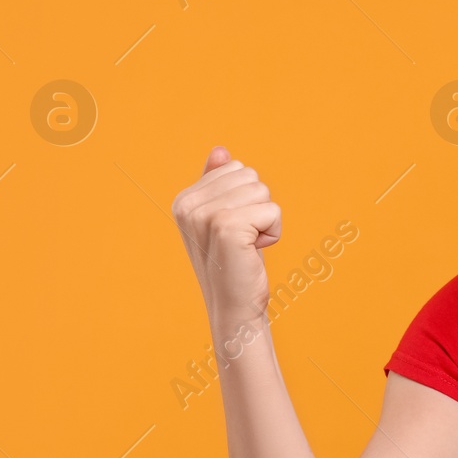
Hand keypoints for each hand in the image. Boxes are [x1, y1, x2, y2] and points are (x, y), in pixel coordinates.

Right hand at [171, 146, 281, 327]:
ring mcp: (205, 216)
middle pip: (249, 175)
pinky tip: (254, 253)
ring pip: (262, 191)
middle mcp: (188, 205)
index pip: (235, 167)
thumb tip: (220, 150)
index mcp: (184, 199)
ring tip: (247, 246)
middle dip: (257, 206)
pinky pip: (272, 210)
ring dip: (266, 220)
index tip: (233, 230)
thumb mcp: (224, 219)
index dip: (246, 198)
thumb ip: (219, 184)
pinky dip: (274, 232)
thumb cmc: (234, 263)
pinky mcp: (227, 227)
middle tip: (243, 239)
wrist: (235, 307)